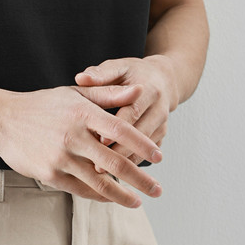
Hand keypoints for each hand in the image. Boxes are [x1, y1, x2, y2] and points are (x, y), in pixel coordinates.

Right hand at [0, 83, 163, 207]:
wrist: (2, 120)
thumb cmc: (43, 105)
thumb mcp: (74, 93)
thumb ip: (108, 94)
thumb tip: (139, 92)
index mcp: (82, 112)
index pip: (121, 130)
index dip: (143, 144)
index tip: (159, 157)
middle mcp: (73, 135)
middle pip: (115, 162)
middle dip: (140, 179)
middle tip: (157, 189)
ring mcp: (60, 157)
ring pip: (99, 182)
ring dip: (122, 195)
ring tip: (138, 201)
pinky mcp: (49, 174)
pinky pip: (80, 189)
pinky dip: (99, 196)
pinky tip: (111, 198)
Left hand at [74, 56, 178, 170]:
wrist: (163, 80)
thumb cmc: (133, 73)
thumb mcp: (118, 68)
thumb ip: (100, 74)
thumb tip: (80, 78)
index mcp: (149, 90)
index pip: (132, 111)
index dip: (116, 128)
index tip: (99, 141)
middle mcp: (160, 108)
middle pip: (141, 134)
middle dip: (121, 151)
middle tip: (99, 166)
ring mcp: (163, 124)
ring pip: (146, 149)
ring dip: (127, 162)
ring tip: (105, 175)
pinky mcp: (161, 136)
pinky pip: (148, 155)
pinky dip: (132, 164)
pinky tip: (115, 176)